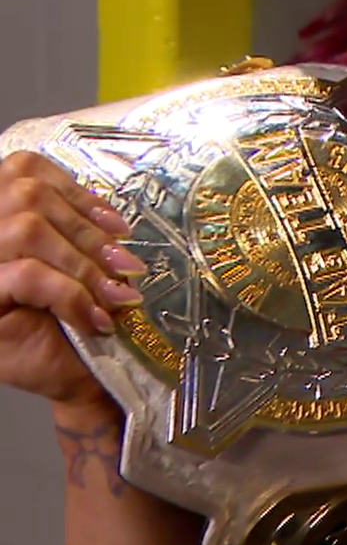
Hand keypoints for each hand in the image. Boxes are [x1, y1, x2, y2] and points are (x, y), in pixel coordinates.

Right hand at [0, 151, 143, 414]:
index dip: (74, 191)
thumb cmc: (72, 316)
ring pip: (26, 232)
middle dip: (87, 232)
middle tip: (125, 266)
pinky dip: (70, 294)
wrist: (71, 374)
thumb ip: (75, 226)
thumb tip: (108, 216)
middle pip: (27, 198)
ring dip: (82, 263)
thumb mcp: (77, 260)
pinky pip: (26, 276)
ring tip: (114, 295)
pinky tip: (93, 318)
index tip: (117, 225)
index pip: (23, 171)